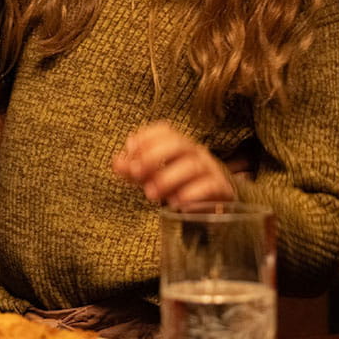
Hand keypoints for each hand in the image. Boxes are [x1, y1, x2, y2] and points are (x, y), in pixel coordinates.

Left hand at [111, 120, 235, 205]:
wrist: (213, 207)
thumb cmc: (179, 186)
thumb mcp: (153, 177)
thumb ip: (134, 170)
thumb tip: (117, 163)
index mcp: (180, 146)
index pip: (165, 130)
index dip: (146, 137)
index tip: (129, 152)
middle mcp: (196, 153)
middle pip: (178, 144)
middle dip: (153, 157)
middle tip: (136, 173)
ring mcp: (210, 170)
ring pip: (192, 166)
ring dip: (167, 178)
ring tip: (150, 194)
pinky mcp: (221, 190)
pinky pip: (210, 186)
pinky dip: (192, 194)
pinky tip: (176, 203)